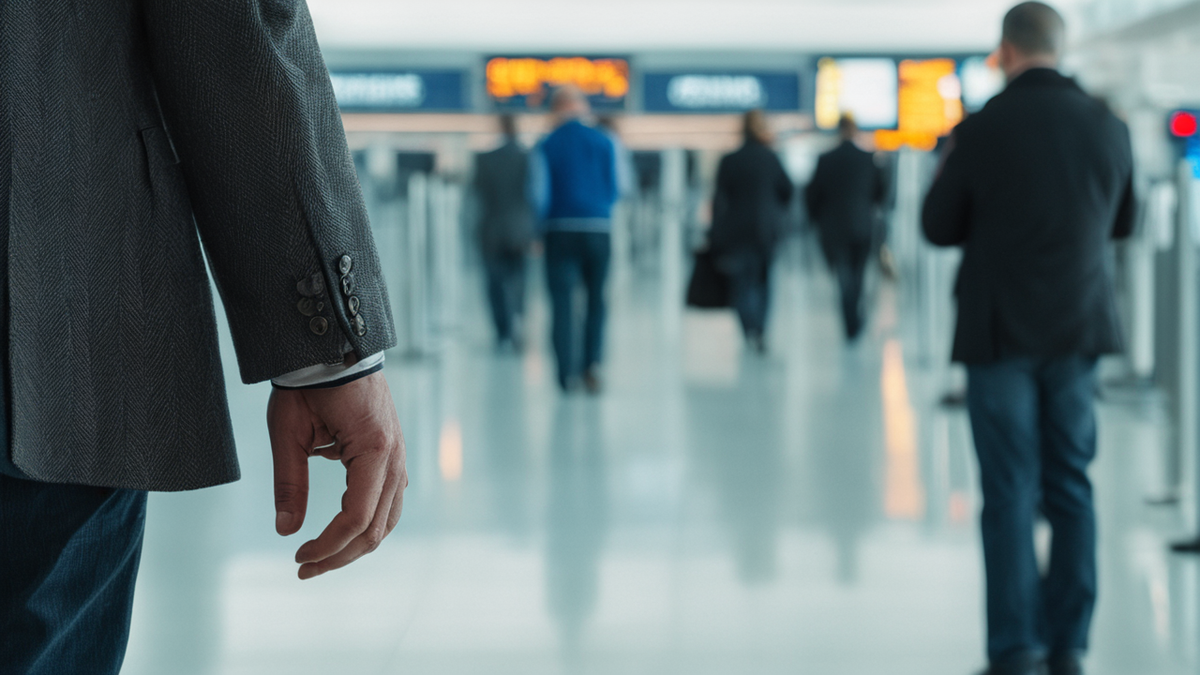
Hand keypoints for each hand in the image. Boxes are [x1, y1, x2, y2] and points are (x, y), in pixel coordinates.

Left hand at [266, 371, 406, 579]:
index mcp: (373, 451)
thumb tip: (286, 531)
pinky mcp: (393, 454)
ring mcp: (399, 456)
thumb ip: (290, 483)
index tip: (297, 557)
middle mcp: (395, 457)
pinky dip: (368, 522)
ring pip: (388, 519)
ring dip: (355, 544)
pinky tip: (341, 527)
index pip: (355, 518)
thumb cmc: (309, 384)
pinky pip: (389, 501)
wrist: (335, 345)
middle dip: (339, 555)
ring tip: (322, 556)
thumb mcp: (289, 432)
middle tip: (303, 568)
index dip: (327, 546)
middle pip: (375, 527)